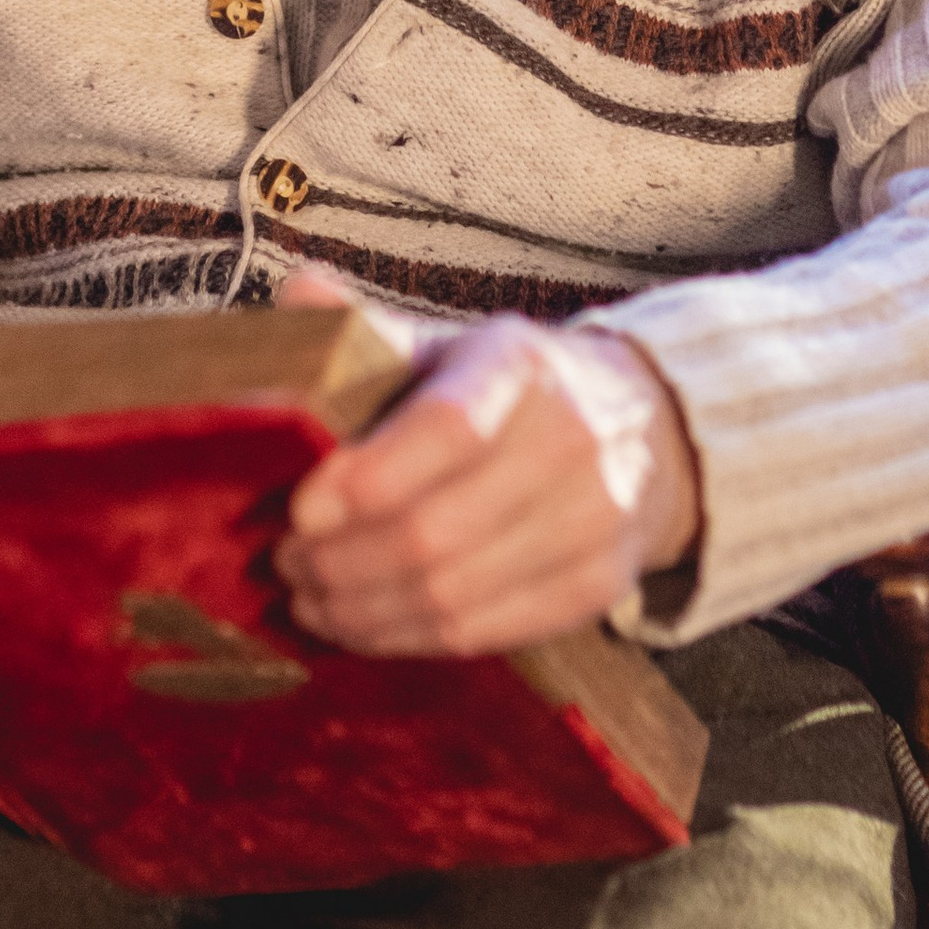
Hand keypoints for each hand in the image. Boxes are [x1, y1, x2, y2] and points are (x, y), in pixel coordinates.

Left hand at [272, 269, 700, 656]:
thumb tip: (297, 289)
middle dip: (339, 559)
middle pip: (434, 530)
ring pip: (450, 594)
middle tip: (285, 561)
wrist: (643, 428)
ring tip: (309, 597)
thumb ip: (366, 327)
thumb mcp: (450, 344)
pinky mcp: (596, 586)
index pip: (444, 429)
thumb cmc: (511, 388)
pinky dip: (405, 638)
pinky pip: (480, 633)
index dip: (365, 478)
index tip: (299, 508)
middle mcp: (569, 439)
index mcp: (518, 365)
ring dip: (359, 608)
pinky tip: (360, 625)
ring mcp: (592, 520)